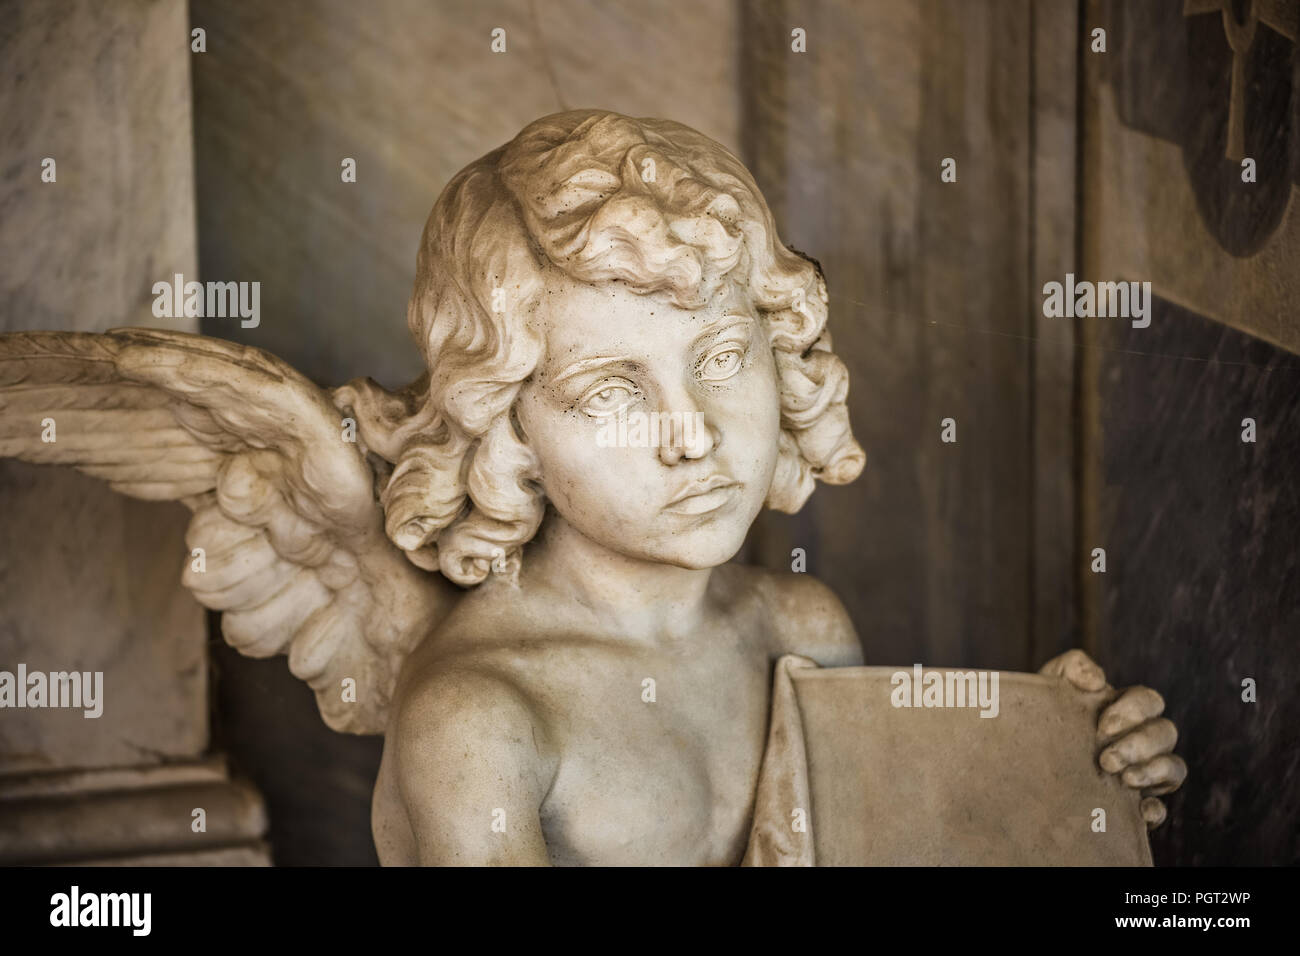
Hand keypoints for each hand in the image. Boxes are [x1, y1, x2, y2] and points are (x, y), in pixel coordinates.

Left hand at [1039, 649, 1186, 828]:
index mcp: (1126, 708)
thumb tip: (1097, 681)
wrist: (1022, 752)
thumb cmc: (1044, 713)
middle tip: (1106, 760)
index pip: (1149, 701)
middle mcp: (1142, 738)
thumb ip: (1073, 667)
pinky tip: (1140, 811)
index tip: (1103, 726)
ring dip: (1153, 772)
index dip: (1134, 711)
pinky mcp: (1135, 805)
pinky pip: (1160, 809)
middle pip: (1164, 734)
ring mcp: (1144, 771)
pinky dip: (1155, 810)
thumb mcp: (1051, 684)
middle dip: (1139, 745)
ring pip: (1174, 768)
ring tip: (1123, 779)